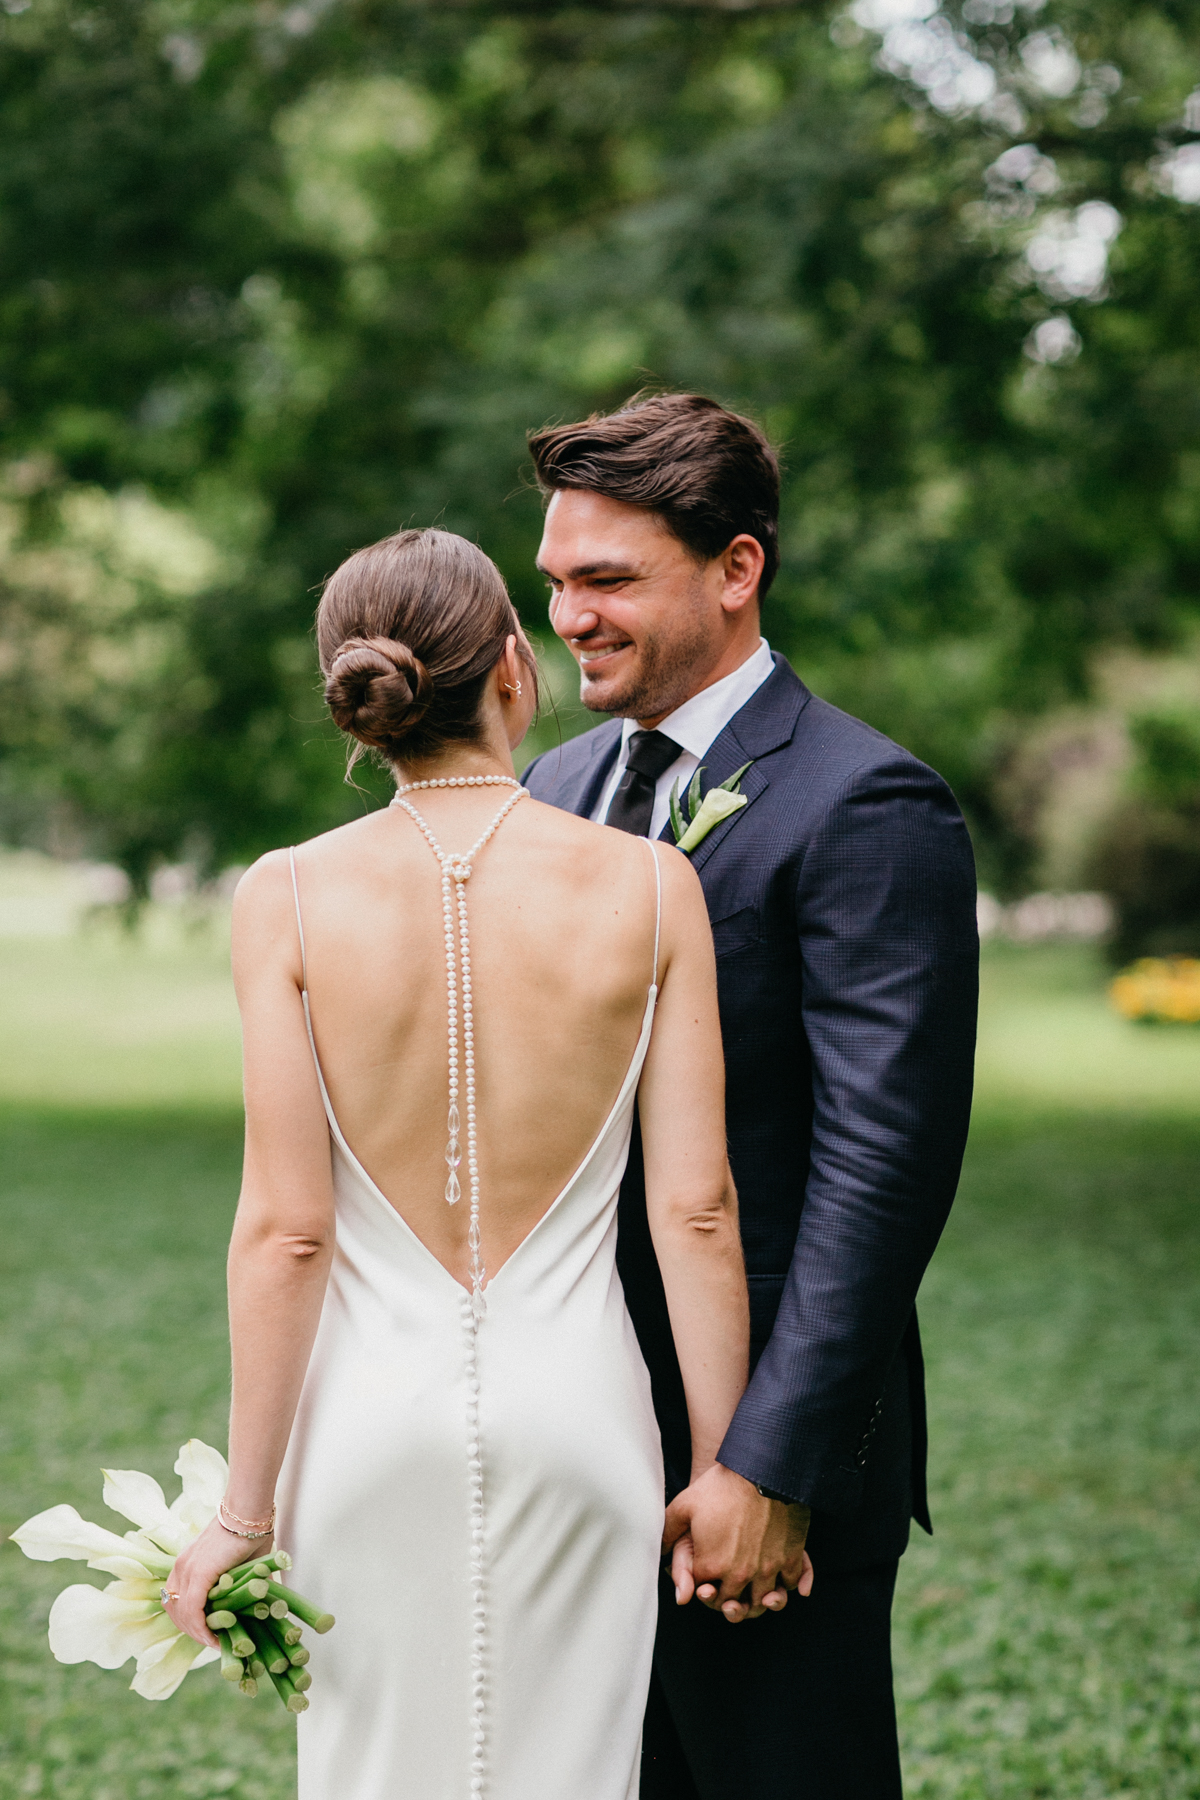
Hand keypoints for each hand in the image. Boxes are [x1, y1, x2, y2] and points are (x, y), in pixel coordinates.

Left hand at [165, 1519, 273, 1648]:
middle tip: (213, 1642)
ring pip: (182, 1614)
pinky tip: (214, 1638)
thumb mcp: (240, 1563)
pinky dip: (201, 1628)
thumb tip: (259, 1605)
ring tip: (215, 1643)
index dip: (189, 1622)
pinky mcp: (198, 1573)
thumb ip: (243, 1584)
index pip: (175, 1602)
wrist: (249, 1512)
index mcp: (186, 1564)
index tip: (208, 1634)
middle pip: (174, 1611)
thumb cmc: (251, 1531)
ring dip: (197, 1634)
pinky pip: (193, 1610)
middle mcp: (180, 1568)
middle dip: (193, 1632)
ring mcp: (186, 1570)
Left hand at [662, 1464, 812, 1623]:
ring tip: (753, 1589)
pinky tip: (776, 1575)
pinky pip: (788, 1584)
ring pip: (761, 1601)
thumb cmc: (721, 1486)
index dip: (702, 1587)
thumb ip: (669, 1532)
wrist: (761, 1469)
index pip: (703, 1593)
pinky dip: (783, 1584)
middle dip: (727, 1600)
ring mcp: (767, 1568)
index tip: (705, 1579)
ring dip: (756, 1599)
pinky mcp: (790, 1558)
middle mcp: (739, 1574)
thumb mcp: (685, 1505)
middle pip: (732, 1603)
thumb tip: (658, 1553)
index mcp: (711, 1565)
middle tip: (728, 1590)